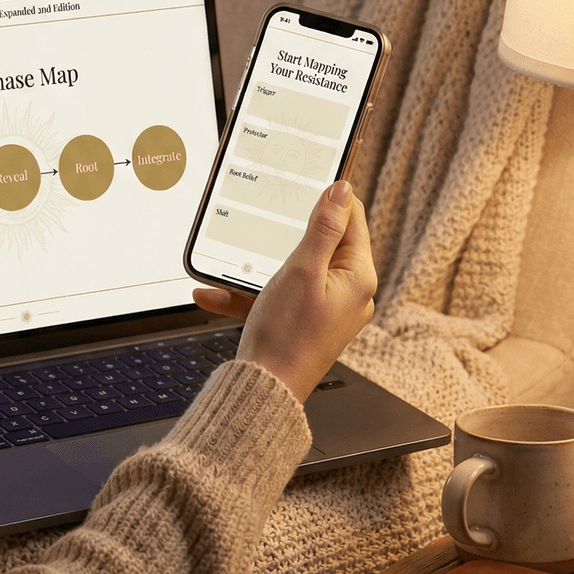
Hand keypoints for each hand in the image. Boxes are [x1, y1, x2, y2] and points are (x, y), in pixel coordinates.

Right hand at [191, 180, 376, 402]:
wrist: (263, 393)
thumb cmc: (285, 336)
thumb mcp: (303, 269)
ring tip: (228, 268)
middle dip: (286, 234)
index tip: (303, 180)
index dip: (328, 197)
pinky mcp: (307, 322)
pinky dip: (250, 293)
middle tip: (261, 224)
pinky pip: (280, 295)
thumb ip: (324, 226)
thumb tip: (342, 188)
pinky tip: (215, 295)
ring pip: (295, 269)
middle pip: (323, 241)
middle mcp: (350, 292)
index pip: (352, 217)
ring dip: (258, 266)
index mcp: (358, 276)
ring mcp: (328, 309)